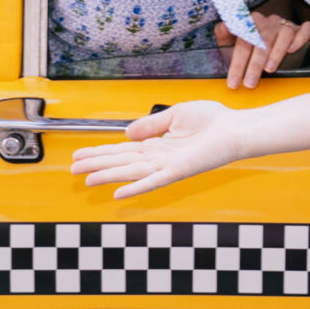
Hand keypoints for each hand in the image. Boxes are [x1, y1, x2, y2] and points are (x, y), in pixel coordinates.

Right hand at [71, 101, 251, 196]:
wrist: (236, 128)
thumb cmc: (213, 121)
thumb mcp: (175, 115)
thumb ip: (151, 124)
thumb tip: (126, 133)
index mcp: (158, 145)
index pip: (123, 150)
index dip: (101, 152)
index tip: (80, 154)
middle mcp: (159, 158)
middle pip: (121, 162)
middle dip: (97, 165)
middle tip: (73, 170)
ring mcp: (167, 166)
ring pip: (131, 172)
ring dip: (108, 176)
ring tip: (86, 180)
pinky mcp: (179, 171)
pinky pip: (153, 181)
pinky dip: (136, 188)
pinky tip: (118, 194)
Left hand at [217, 11, 309, 88]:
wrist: (266, 40)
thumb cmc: (247, 45)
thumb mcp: (230, 42)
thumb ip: (224, 34)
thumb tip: (224, 26)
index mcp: (251, 22)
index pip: (243, 41)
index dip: (237, 63)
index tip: (233, 82)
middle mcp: (269, 21)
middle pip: (263, 39)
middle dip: (255, 63)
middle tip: (250, 82)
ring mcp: (286, 24)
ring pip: (284, 33)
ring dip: (277, 52)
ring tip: (270, 70)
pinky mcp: (301, 28)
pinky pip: (306, 28)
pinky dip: (300, 38)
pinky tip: (293, 50)